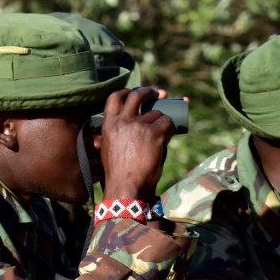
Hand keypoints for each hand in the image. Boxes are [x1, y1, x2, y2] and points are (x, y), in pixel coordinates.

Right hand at [95, 87, 175, 201]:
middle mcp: (123, 121)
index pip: (115, 97)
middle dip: (150, 92)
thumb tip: (136, 122)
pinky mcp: (154, 133)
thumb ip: (118, 133)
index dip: (127, 91)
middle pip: (137, 95)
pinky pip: (168, 123)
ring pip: (158, 114)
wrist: (125, 187)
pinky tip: (168, 138)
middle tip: (160, 94)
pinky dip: (171, 129)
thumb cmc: (117, 174)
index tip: (135, 91)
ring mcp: (139, 125)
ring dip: (162, 121)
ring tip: (161, 135)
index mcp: (108, 125)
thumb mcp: (109, 149)